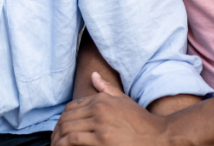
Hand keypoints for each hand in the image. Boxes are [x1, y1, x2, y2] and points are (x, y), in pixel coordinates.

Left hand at [52, 73, 175, 145]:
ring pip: (67, 129)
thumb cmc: (143, 123)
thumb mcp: (125, 102)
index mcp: (102, 100)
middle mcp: (99, 109)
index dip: (62, 120)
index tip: (59, 131)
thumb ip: (107, 89)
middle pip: (67, 118)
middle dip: (56, 132)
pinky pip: (73, 141)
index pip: (72, 107)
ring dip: (57, 140)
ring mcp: (100, 124)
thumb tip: (92, 75)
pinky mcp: (102, 140)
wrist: (160, 137)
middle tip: (54, 142)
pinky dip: (63, 145)